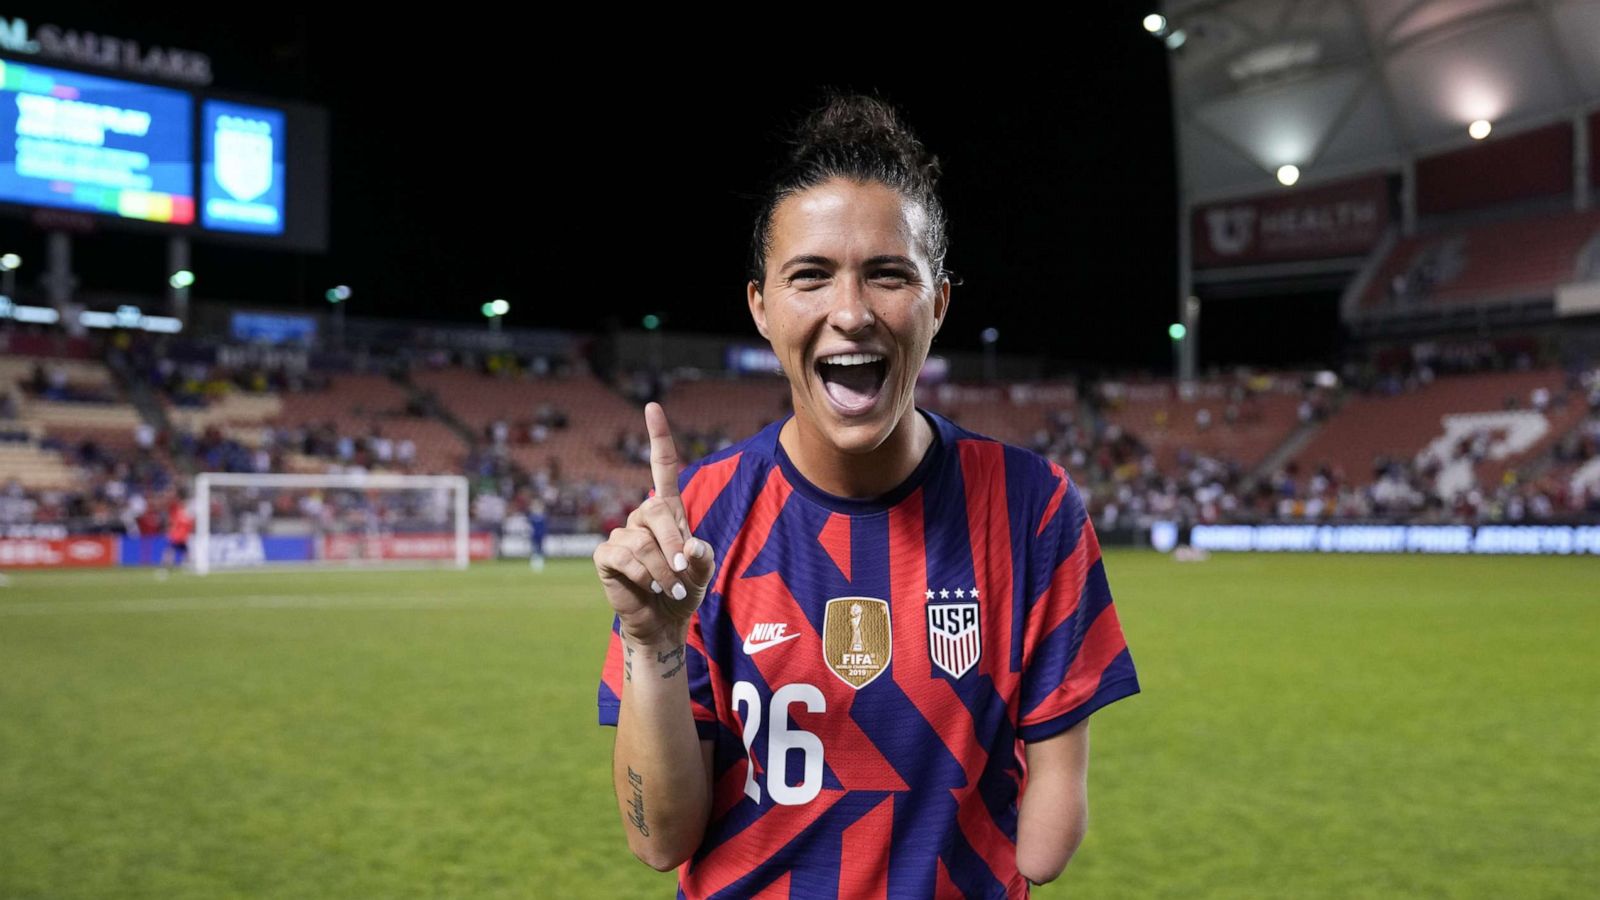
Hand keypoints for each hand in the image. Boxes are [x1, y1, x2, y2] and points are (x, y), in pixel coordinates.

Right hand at [593, 402, 716, 647]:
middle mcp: (642, 517)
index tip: (653, 406)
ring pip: (642, 541)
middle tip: (684, 570)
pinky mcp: (606, 557)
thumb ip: (703, 556)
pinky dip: (644, 575)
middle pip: (656, 510)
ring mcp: (621, 535)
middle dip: (673, 542)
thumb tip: (690, 545)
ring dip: (663, 570)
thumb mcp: (704, 571)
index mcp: (668, 511)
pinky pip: (624, 556)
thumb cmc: (684, 590)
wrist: (663, 622)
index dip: (658, 437)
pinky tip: (650, 588)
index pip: (661, 467)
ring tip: (672, 589)